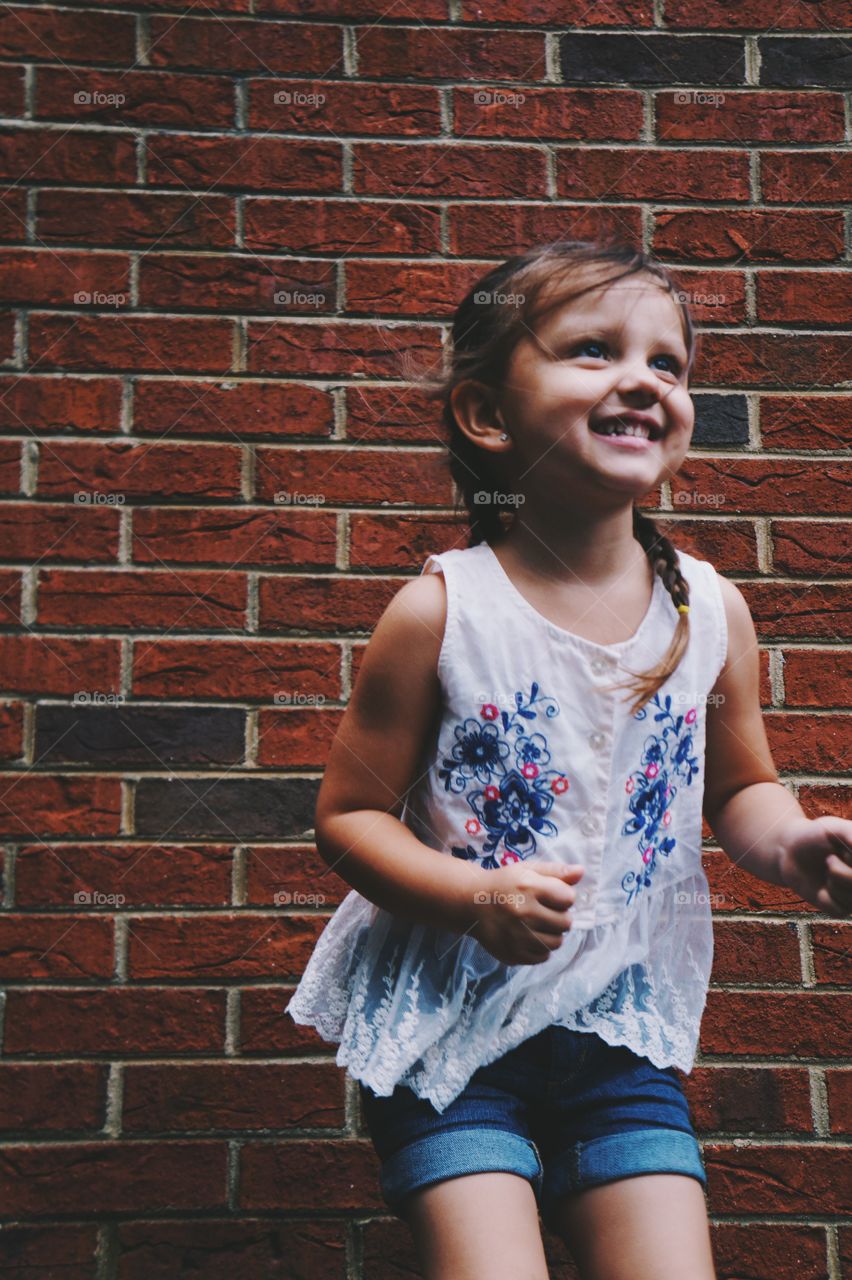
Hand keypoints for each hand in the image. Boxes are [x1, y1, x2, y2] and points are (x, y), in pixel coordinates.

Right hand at [470, 861, 584, 965]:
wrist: (471, 904)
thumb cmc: (504, 884)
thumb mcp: (527, 870)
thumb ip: (556, 871)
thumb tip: (582, 872)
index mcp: (528, 888)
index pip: (569, 898)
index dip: (563, 896)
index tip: (552, 895)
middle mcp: (523, 913)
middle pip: (566, 923)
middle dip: (560, 916)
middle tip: (544, 911)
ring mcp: (518, 937)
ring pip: (557, 942)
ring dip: (552, 933)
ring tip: (538, 924)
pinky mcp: (513, 954)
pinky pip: (543, 956)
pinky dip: (540, 947)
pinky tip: (529, 936)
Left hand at [778, 816, 851, 916]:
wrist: (791, 850)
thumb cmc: (816, 835)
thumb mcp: (834, 828)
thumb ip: (851, 834)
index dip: (850, 859)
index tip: (842, 850)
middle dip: (839, 872)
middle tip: (829, 860)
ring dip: (833, 883)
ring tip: (827, 871)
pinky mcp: (842, 909)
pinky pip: (838, 910)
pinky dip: (825, 898)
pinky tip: (822, 887)